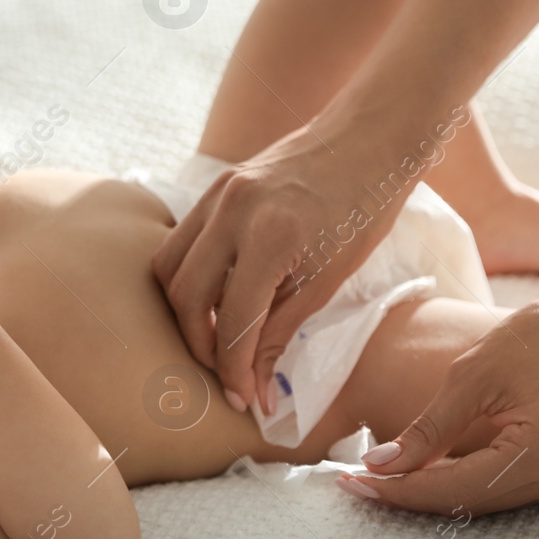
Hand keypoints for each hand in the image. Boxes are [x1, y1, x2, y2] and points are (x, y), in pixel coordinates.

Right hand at [152, 124, 401, 413]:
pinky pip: (181, 240)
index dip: (234, 371)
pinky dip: (188, 275)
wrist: (370, 136)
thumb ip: (280, 331)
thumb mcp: (330, 279)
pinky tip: (213, 295)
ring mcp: (217, 194)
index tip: (245, 401)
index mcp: (271, 238)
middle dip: (202, 346)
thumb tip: (254, 386)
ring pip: (168, 268)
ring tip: (216, 337)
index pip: (232, 323)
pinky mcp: (214, 187)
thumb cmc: (364, 207)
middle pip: (185, 298)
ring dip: (184, 311)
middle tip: (228, 375)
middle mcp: (232, 212)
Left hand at [342, 287, 538, 513]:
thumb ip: (430, 427)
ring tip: (377, 479)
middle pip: (470, 505)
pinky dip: (461, 483)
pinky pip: (502, 488)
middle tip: (351, 484)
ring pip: (485, 501)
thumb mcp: (477, 373)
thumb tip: (381, 465)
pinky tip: (423, 472)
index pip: (455, 489)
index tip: (349, 483)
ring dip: (431, 494)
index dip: (398, 490)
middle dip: (408, 496)